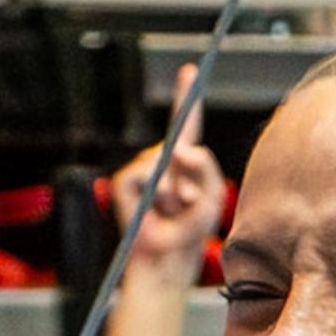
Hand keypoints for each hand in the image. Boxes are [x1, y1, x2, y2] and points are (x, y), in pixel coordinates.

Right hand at [111, 64, 230, 272]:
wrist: (165, 264)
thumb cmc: (190, 236)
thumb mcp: (211, 201)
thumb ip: (205, 169)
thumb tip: (179, 148)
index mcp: (184, 168)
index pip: (187, 128)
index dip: (187, 99)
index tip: (190, 71)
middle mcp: (162, 166)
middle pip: (175, 140)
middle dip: (190, 166)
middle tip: (191, 201)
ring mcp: (142, 173)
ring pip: (163, 160)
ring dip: (175, 189)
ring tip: (176, 213)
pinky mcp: (124, 183)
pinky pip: (143, 173)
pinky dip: (155, 192)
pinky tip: (157, 211)